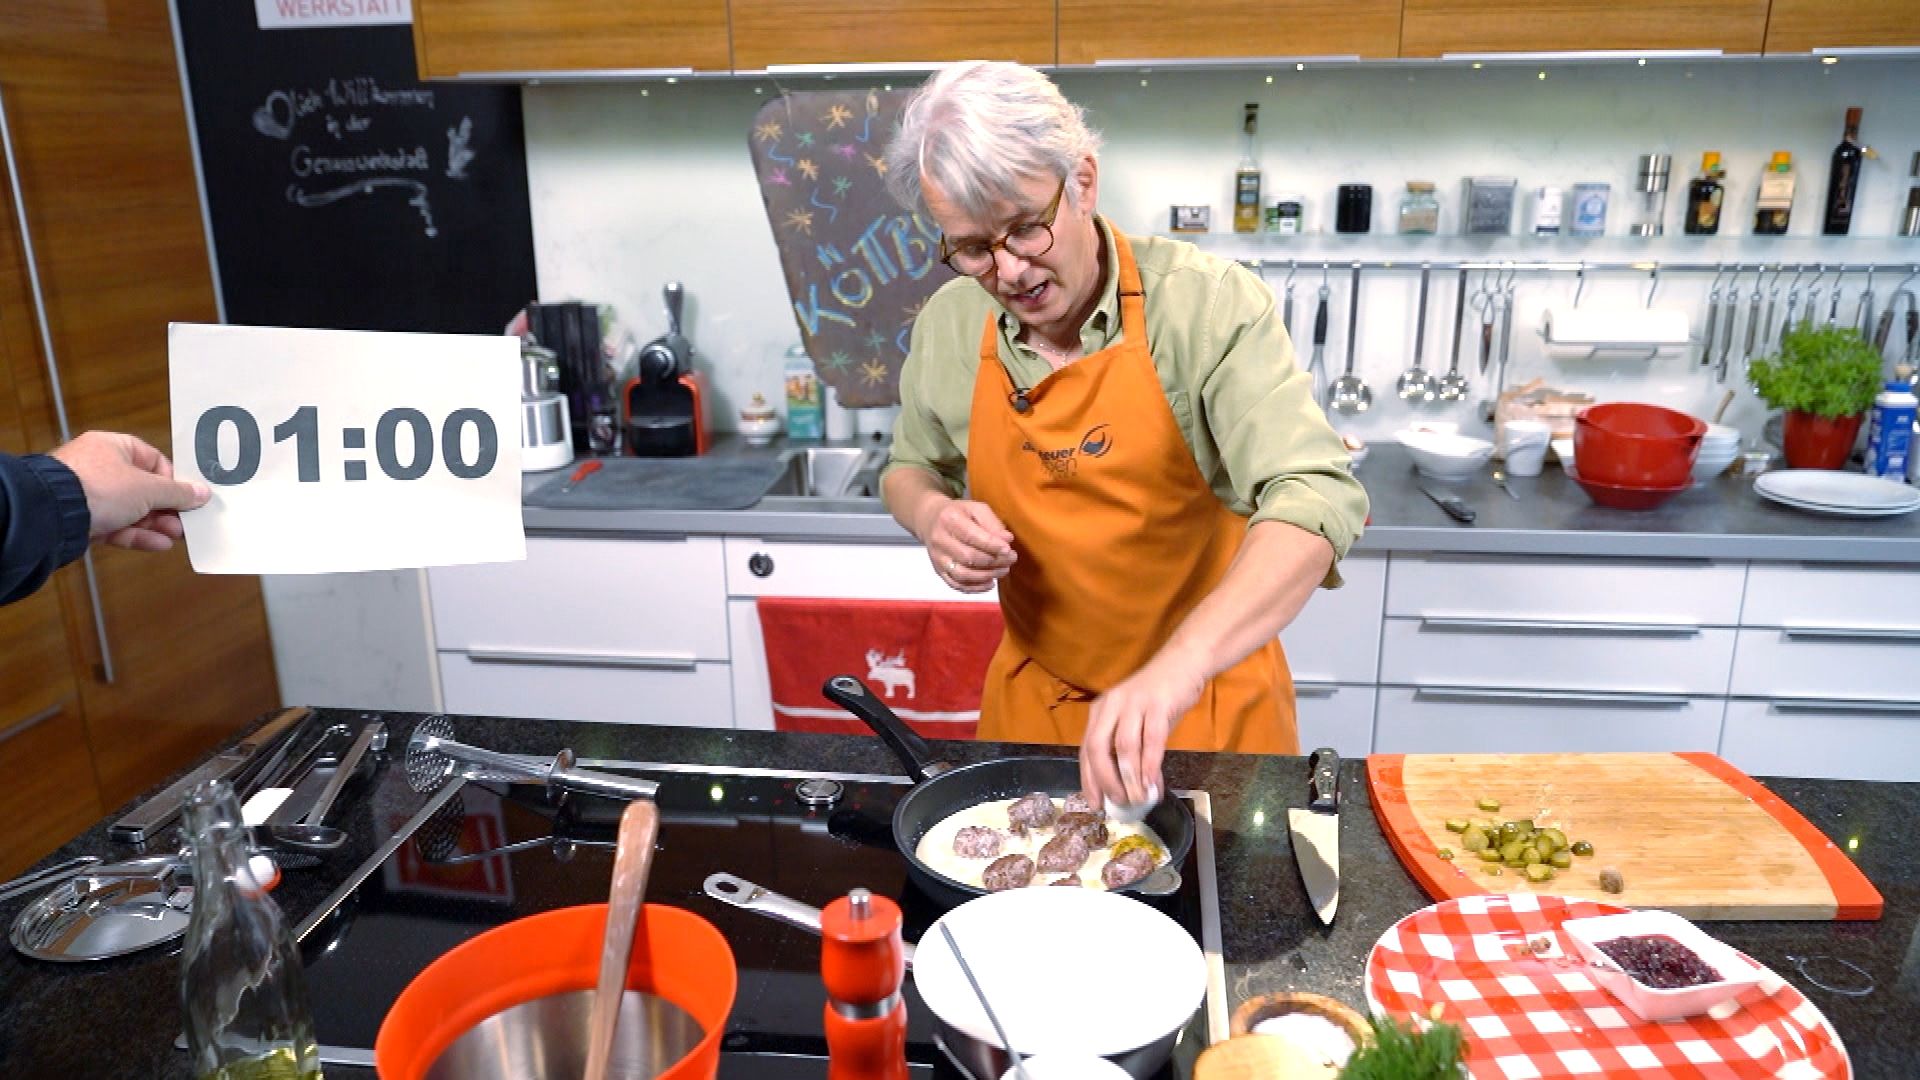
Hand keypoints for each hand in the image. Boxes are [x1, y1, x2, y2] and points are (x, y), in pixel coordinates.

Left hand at [50, 431, 209, 551]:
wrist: (53, 514)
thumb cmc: (97, 487)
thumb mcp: (148, 488)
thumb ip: (177, 492)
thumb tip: (201, 493)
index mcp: (114, 447)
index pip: (154, 460)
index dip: (173, 480)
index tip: (188, 497)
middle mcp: (101, 468)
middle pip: (144, 489)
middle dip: (167, 508)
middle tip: (186, 522)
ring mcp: (91, 495)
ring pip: (132, 510)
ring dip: (156, 524)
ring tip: (175, 536)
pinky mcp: (85, 519)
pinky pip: (117, 526)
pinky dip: (137, 535)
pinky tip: (158, 544)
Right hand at [919, 497, 1015, 593]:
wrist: (930, 520)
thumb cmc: (959, 514)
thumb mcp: (976, 509)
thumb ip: (992, 523)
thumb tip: (1007, 540)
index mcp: (950, 520)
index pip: (972, 536)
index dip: (992, 545)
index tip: (1008, 549)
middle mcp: (940, 540)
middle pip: (968, 557)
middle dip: (993, 561)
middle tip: (1011, 559)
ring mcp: (938, 558)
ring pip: (962, 574)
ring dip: (986, 576)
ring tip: (1003, 571)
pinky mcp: (939, 571)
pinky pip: (956, 584)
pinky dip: (975, 587)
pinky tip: (990, 582)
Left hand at [1080, 656, 1205, 809]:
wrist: (1183, 662)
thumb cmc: (1159, 696)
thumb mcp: (1138, 722)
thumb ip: (1134, 751)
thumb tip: (1136, 788)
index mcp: (1100, 711)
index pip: (1087, 749)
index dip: (1089, 779)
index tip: (1095, 804)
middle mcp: (1111, 706)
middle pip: (1098, 748)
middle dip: (1105, 780)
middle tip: (1117, 802)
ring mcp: (1133, 704)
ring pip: (1124, 746)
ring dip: (1129, 777)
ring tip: (1137, 799)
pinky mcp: (1157, 704)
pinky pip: (1151, 740)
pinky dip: (1150, 764)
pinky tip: (1152, 783)